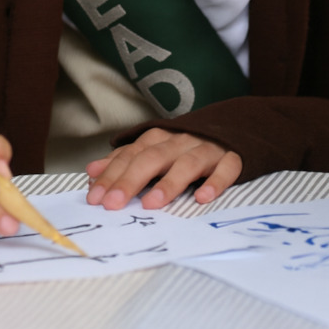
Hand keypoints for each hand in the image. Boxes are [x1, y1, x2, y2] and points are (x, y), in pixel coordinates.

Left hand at [85, 127, 241, 210]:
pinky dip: (215, 182)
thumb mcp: (155, 149)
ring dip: (169, 183)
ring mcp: (207, 148)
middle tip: (113, 204)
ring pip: (187, 163)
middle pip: (153, 158)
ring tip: (151, 203)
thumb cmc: (187, 146)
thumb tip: (91, 172)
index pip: (131, 155)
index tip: (94, 197)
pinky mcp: (233, 157)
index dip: (111, 175)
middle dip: (130, 180)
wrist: (237, 125)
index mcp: (160, 138)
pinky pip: (226, 168)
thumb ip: (125, 161)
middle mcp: (181, 141)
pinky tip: (203, 197)